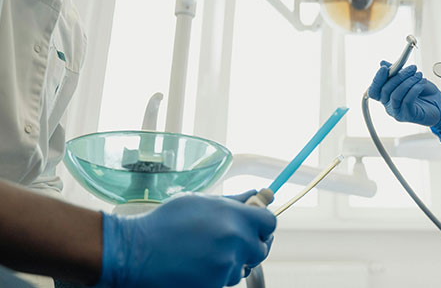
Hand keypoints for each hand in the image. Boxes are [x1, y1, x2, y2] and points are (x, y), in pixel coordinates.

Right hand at [99, 191, 276, 287]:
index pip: (269, 223)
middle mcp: (235, 241)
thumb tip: (258, 196)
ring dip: (232, 260)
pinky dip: (217, 274)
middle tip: (232, 240)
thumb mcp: (201, 202)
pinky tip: (198, 263)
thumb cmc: (166, 223)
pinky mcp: (214, 285)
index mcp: (234, 216)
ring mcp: (225, 266)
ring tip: (206, 250)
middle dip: (250, 244)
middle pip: (261, 248)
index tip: (255, 225)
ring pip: (242, 266)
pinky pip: (225, 279)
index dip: (263, 224)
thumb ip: (235, 201)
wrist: (137, 252)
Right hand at [368, 61, 440, 144]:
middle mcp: (389, 106)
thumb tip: (382, 63)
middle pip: (385, 90)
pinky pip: (407, 101)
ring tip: (419, 75)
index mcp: (386, 97)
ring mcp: (397, 112)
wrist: (440, 105)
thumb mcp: (409, 78)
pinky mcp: (408, 116)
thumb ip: (395, 72)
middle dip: (399, 76)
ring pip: (395, 95)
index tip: (385, 68)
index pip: (374, 90)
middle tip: (412, 68)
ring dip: (408, 82)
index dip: (377, 79)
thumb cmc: (423, 92)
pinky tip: (422, 83)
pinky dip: (414, 89)